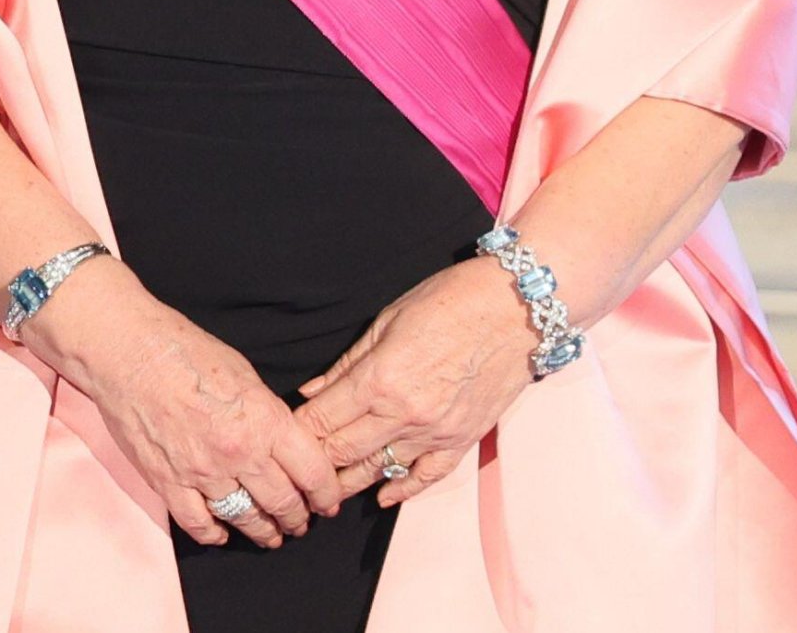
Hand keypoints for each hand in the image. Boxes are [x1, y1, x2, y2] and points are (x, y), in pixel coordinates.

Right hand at [47, 265, 344, 550]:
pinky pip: (200, 525)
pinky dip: (215, 533)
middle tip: (302, 522)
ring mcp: (202, 473)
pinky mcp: (169, 484)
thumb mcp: (245, 373)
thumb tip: (282, 441)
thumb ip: (267, 413)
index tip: (329, 501)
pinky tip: (223, 532)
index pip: (312, 471)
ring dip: (263, 531)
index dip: (327, 492)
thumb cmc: (186, 350)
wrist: (130, 352)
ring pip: (246, 519)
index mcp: (263, 420)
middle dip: (298, 518)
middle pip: (283, 502)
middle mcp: (238, 453)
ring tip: (271, 535)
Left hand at [291, 258, 533, 506]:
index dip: (299, 432)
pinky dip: (402, 490)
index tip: (281, 437)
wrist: (514, 308)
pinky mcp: (462, 441)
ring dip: (350, 482)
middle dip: (316, 462)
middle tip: (296, 469)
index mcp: (380, 377)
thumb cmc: (450, 300)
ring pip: (380, 472)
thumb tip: (312, 392)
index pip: (325, 420)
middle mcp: (405, 413)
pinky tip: (383, 495)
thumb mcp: (389, 319)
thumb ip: (348, 363)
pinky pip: (426, 477)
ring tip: (325, 490)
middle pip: (345, 453)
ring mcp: (435, 432)